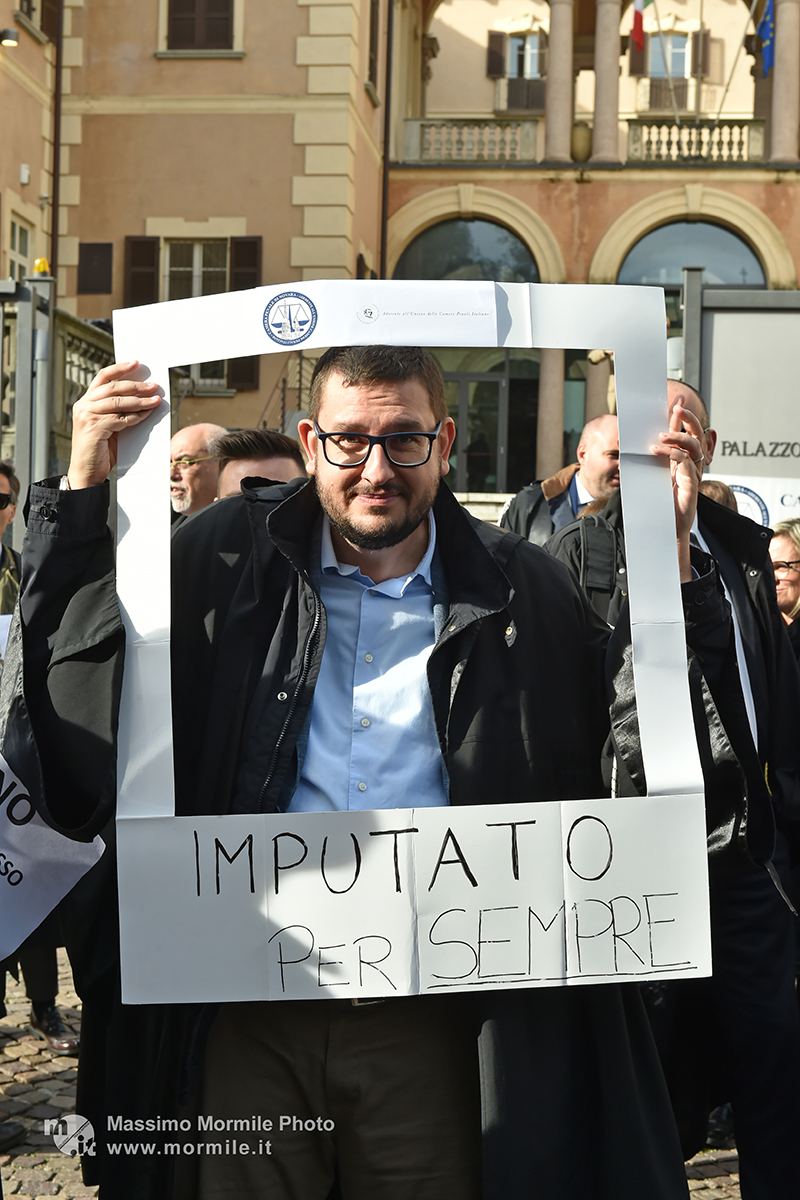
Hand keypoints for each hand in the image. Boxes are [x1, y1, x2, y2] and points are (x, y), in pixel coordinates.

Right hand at [68, 361, 161, 488]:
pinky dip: (136, 416)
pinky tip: (146, 415)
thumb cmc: (98, 449)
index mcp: (85, 402)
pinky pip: (120, 419)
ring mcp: (86, 416)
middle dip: (136, 386)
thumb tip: (142, 400)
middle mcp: (83, 406)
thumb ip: (117, 411)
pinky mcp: (94, 428)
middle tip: (153, 386)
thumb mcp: (107, 425)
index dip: (119, 369)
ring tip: (155, 400)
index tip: (135, 363)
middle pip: (113, 388)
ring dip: (140, 401)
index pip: (102, 378)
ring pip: (118, 402)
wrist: (86, 471)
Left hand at [652, 403, 702, 581]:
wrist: (663, 530)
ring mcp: (692, 474)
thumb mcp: (648, 477)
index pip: (685, 433)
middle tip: (677, 409)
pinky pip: (685, 462)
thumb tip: (630, 444)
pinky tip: (656, 451)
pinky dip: (672, 453)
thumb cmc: (656, 506)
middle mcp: (689, 465)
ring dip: (677, 436)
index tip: (677, 401)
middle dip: (688, 419)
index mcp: (680, 461)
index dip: (682, 417)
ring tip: (660, 435)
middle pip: (696, 435)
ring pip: (693, 446)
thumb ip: (646, 461)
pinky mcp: (691, 484)